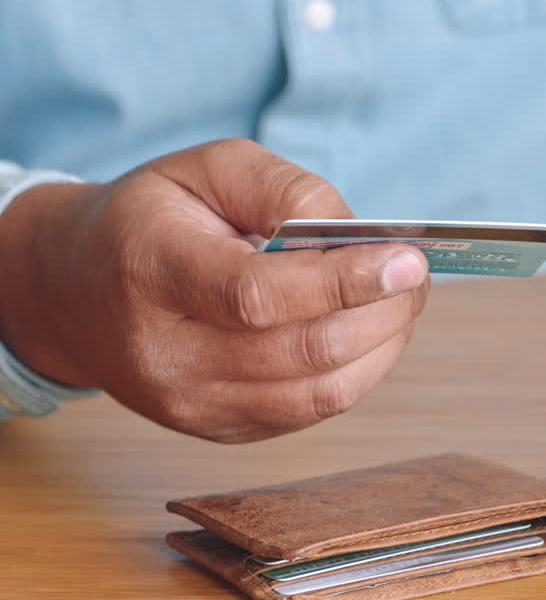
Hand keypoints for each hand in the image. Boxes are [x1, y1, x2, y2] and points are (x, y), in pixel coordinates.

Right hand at [0, 139, 429, 441]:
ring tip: (401, 301)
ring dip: (383, 345)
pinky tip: (369, 333)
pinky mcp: (219, 430)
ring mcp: (190, 404)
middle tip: (415, 275)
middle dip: (383, 312)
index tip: (407, 259)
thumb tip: (358, 234)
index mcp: (151, 272)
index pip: (259, 295)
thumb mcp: (209, 169)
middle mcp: (165, 354)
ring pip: (320, 393)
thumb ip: (286, 190)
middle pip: (303, 351)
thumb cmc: (155, 218)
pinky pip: (312, 412)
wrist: (77, 290)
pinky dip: (359, 371)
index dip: (345, 280)